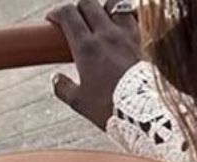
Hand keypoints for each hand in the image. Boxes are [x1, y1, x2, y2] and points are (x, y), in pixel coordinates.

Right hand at [47, 0, 142, 127]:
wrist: (144, 114)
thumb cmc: (110, 108)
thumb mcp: (79, 102)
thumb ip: (63, 88)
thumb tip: (55, 80)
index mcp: (86, 47)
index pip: (68, 13)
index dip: (57, 12)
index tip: (53, 21)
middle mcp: (107, 35)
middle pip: (88, 3)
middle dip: (78, 7)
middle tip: (75, 21)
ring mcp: (127, 36)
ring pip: (115, 4)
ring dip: (105, 8)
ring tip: (102, 20)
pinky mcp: (143, 41)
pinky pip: (134, 18)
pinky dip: (127, 17)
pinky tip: (122, 28)